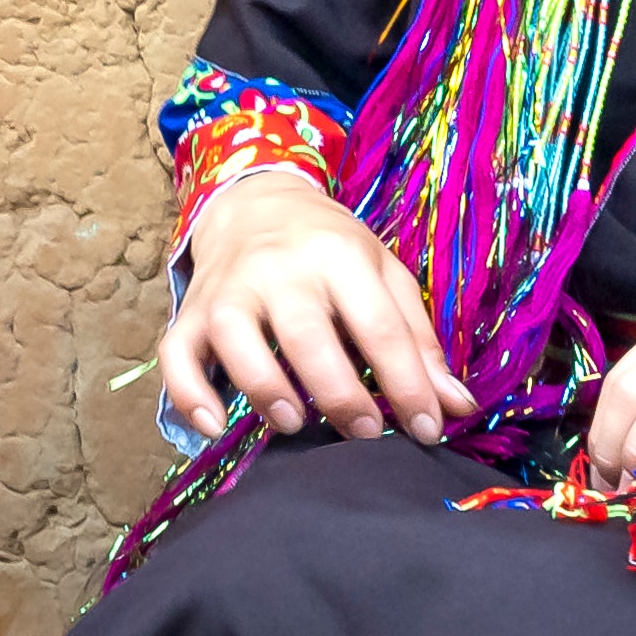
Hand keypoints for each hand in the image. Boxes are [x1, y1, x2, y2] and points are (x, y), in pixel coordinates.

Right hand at [160, 172, 459, 444]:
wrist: (254, 203)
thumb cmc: (330, 249)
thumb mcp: (384, 275)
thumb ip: (419, 341)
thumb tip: (457, 407)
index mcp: (340, 255)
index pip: (379, 327)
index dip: (408, 385)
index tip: (427, 430)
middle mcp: (280, 269)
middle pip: (307, 335)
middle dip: (339, 393)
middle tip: (363, 432)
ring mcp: (229, 289)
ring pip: (237, 339)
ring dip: (265, 388)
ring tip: (294, 424)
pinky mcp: (192, 312)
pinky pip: (177, 354)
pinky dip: (189, 394)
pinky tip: (216, 427)